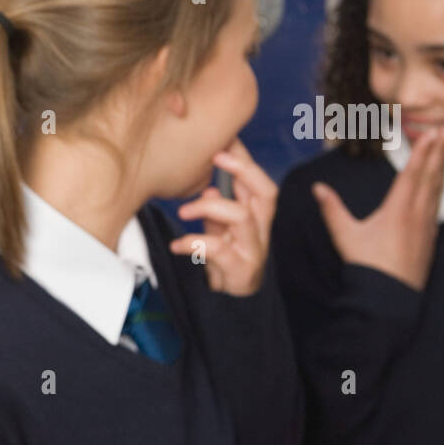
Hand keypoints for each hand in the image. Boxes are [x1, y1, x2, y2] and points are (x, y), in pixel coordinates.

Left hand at [170, 138, 277, 295]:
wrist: (233, 307)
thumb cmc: (227, 262)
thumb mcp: (220, 233)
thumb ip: (216, 211)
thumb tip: (210, 190)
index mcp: (257, 217)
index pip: (259, 181)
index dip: (245, 158)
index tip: (226, 138)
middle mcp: (261, 230)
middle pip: (266, 191)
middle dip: (243, 169)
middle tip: (215, 157)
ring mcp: (253, 250)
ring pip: (242, 216)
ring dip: (210, 207)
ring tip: (183, 211)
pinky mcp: (240, 270)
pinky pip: (219, 249)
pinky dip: (195, 243)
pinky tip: (177, 246)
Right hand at [311, 123, 443, 290]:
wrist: (389, 296)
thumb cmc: (367, 265)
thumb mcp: (345, 236)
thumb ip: (332, 209)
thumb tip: (317, 188)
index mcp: (398, 209)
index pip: (412, 174)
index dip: (422, 151)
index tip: (432, 133)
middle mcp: (417, 213)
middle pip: (431, 176)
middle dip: (440, 151)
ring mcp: (427, 224)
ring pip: (438, 188)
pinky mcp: (430, 235)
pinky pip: (438, 202)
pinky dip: (442, 186)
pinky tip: (443, 181)